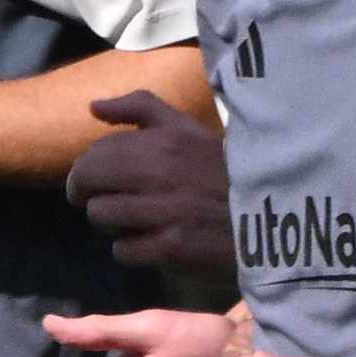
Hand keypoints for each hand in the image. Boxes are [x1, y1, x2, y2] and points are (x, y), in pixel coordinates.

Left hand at [66, 88, 233, 282]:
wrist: (269, 217)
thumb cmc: (222, 171)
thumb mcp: (189, 129)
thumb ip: (141, 108)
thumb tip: (92, 106)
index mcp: (163, 140)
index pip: (94, 154)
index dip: (91, 170)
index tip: (103, 180)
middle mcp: (159, 172)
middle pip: (86, 184)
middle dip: (89, 195)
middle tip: (107, 202)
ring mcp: (164, 211)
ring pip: (100, 216)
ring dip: (113, 223)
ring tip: (137, 221)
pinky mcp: (171, 248)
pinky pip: (122, 250)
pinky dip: (133, 250)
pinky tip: (153, 243)